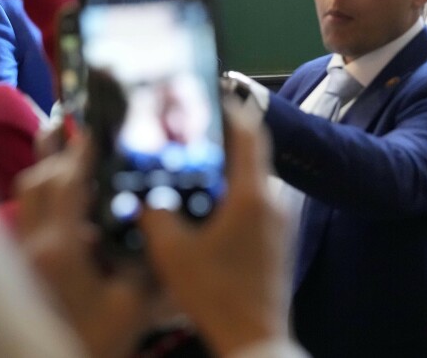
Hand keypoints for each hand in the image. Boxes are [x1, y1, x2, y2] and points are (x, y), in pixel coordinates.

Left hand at [15, 137, 155, 357]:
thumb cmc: (108, 333)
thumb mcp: (140, 295)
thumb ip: (148, 252)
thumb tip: (158, 211)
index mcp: (61, 249)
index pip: (66, 184)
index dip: (82, 152)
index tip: (99, 126)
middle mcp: (36, 245)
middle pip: (40, 180)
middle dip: (62, 150)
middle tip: (87, 126)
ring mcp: (27, 254)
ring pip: (27, 193)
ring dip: (45, 164)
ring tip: (63, 137)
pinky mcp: (28, 262)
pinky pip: (29, 210)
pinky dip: (43, 188)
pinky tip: (64, 184)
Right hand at [139, 96, 293, 356]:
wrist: (256, 335)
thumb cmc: (216, 294)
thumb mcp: (172, 253)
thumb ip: (156, 214)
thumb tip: (145, 191)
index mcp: (252, 193)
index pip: (248, 132)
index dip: (230, 107)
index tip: (210, 94)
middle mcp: (273, 198)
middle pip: (251, 151)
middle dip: (223, 135)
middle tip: (191, 129)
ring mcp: (281, 217)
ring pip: (253, 175)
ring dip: (227, 164)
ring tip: (193, 163)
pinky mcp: (279, 235)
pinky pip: (256, 197)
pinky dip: (234, 188)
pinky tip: (208, 202)